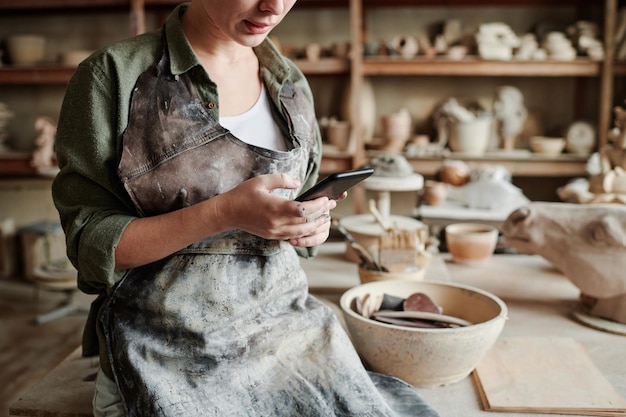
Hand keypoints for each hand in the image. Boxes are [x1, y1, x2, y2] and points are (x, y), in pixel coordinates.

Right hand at [216, 173, 336, 244]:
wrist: (227, 213)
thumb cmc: (244, 194)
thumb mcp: (262, 181)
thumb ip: (282, 179)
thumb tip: (298, 182)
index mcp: (275, 208)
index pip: (303, 211)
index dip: (318, 206)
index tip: (327, 199)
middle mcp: (277, 223)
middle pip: (306, 223)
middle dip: (321, 214)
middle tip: (331, 205)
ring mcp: (275, 232)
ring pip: (302, 232)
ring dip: (316, 224)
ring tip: (325, 215)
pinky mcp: (273, 236)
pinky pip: (294, 236)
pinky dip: (305, 231)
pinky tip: (311, 224)